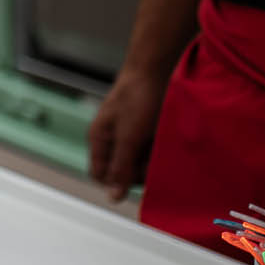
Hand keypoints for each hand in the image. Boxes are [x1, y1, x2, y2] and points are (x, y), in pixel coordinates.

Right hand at [88, 64, 167, 200]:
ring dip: (152, 159)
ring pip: (139, 162)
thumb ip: (120, 167)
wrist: (157, 67)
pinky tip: (165, 139)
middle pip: (122, 171)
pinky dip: (159, 149)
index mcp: (99, 139)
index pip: (101, 175)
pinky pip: (151, 151)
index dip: (118, 180)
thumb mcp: (129, 136)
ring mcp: (129, 134)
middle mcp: (112, 139)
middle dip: (139, 169)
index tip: (137, 173)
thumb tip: (113, 197)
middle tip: (153, 155)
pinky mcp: (145, 130)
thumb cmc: (138, 97)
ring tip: (161, 143)